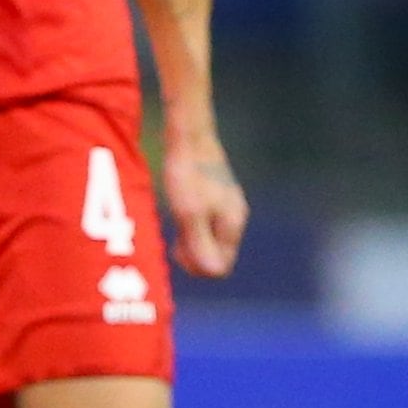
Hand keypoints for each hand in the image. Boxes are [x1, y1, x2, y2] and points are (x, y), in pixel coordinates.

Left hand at [161, 129, 248, 279]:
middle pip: (217, 256)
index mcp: (232, 224)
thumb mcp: (189, 212)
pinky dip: (191, 226)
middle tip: (173, 243)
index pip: (221, 267)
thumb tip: (213, 273)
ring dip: (190, 242)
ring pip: (210, 239)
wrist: (189, 134)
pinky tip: (178, 212)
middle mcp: (234, 217)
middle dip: (194, 257)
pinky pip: (206, 223)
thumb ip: (200, 243)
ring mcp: (226, 205)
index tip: (177, 250)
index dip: (197, 268)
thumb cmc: (187, 174)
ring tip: (174, 227)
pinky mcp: (215, 194)